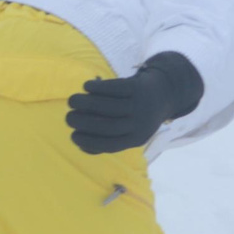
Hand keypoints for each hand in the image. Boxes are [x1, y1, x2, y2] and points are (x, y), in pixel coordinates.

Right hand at [67, 51, 203, 153]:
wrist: (165, 92)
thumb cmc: (139, 115)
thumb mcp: (131, 132)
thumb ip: (110, 140)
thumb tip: (82, 146)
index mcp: (137, 138)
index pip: (110, 145)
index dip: (89, 142)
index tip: (73, 136)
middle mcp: (139, 123)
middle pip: (107, 125)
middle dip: (83, 123)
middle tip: (68, 118)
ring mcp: (139, 104)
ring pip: (107, 106)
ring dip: (85, 103)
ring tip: (72, 101)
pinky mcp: (138, 87)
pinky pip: (114, 88)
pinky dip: (97, 88)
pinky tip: (86, 87)